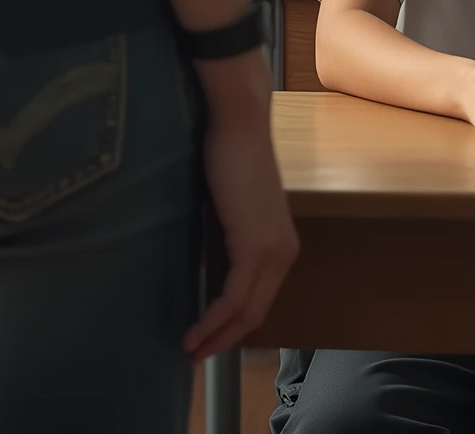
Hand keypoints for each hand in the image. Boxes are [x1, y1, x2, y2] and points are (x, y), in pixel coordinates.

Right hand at [183, 52, 299, 361]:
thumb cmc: (227, 153)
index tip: (206, 338)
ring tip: (190, 348)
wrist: (237, 121)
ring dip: (217, 335)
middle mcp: (283, 253)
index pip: (258, 299)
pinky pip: (235, 298)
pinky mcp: (257, 247)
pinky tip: (195, 330)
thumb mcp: (227, 208)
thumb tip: (205, 265)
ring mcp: (273, 251)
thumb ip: (224, 238)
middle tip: (194, 353)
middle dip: (224, 339)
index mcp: (280, 244)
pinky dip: (215, 319)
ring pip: (247, 311)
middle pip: (255, 312)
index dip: (232, 325)